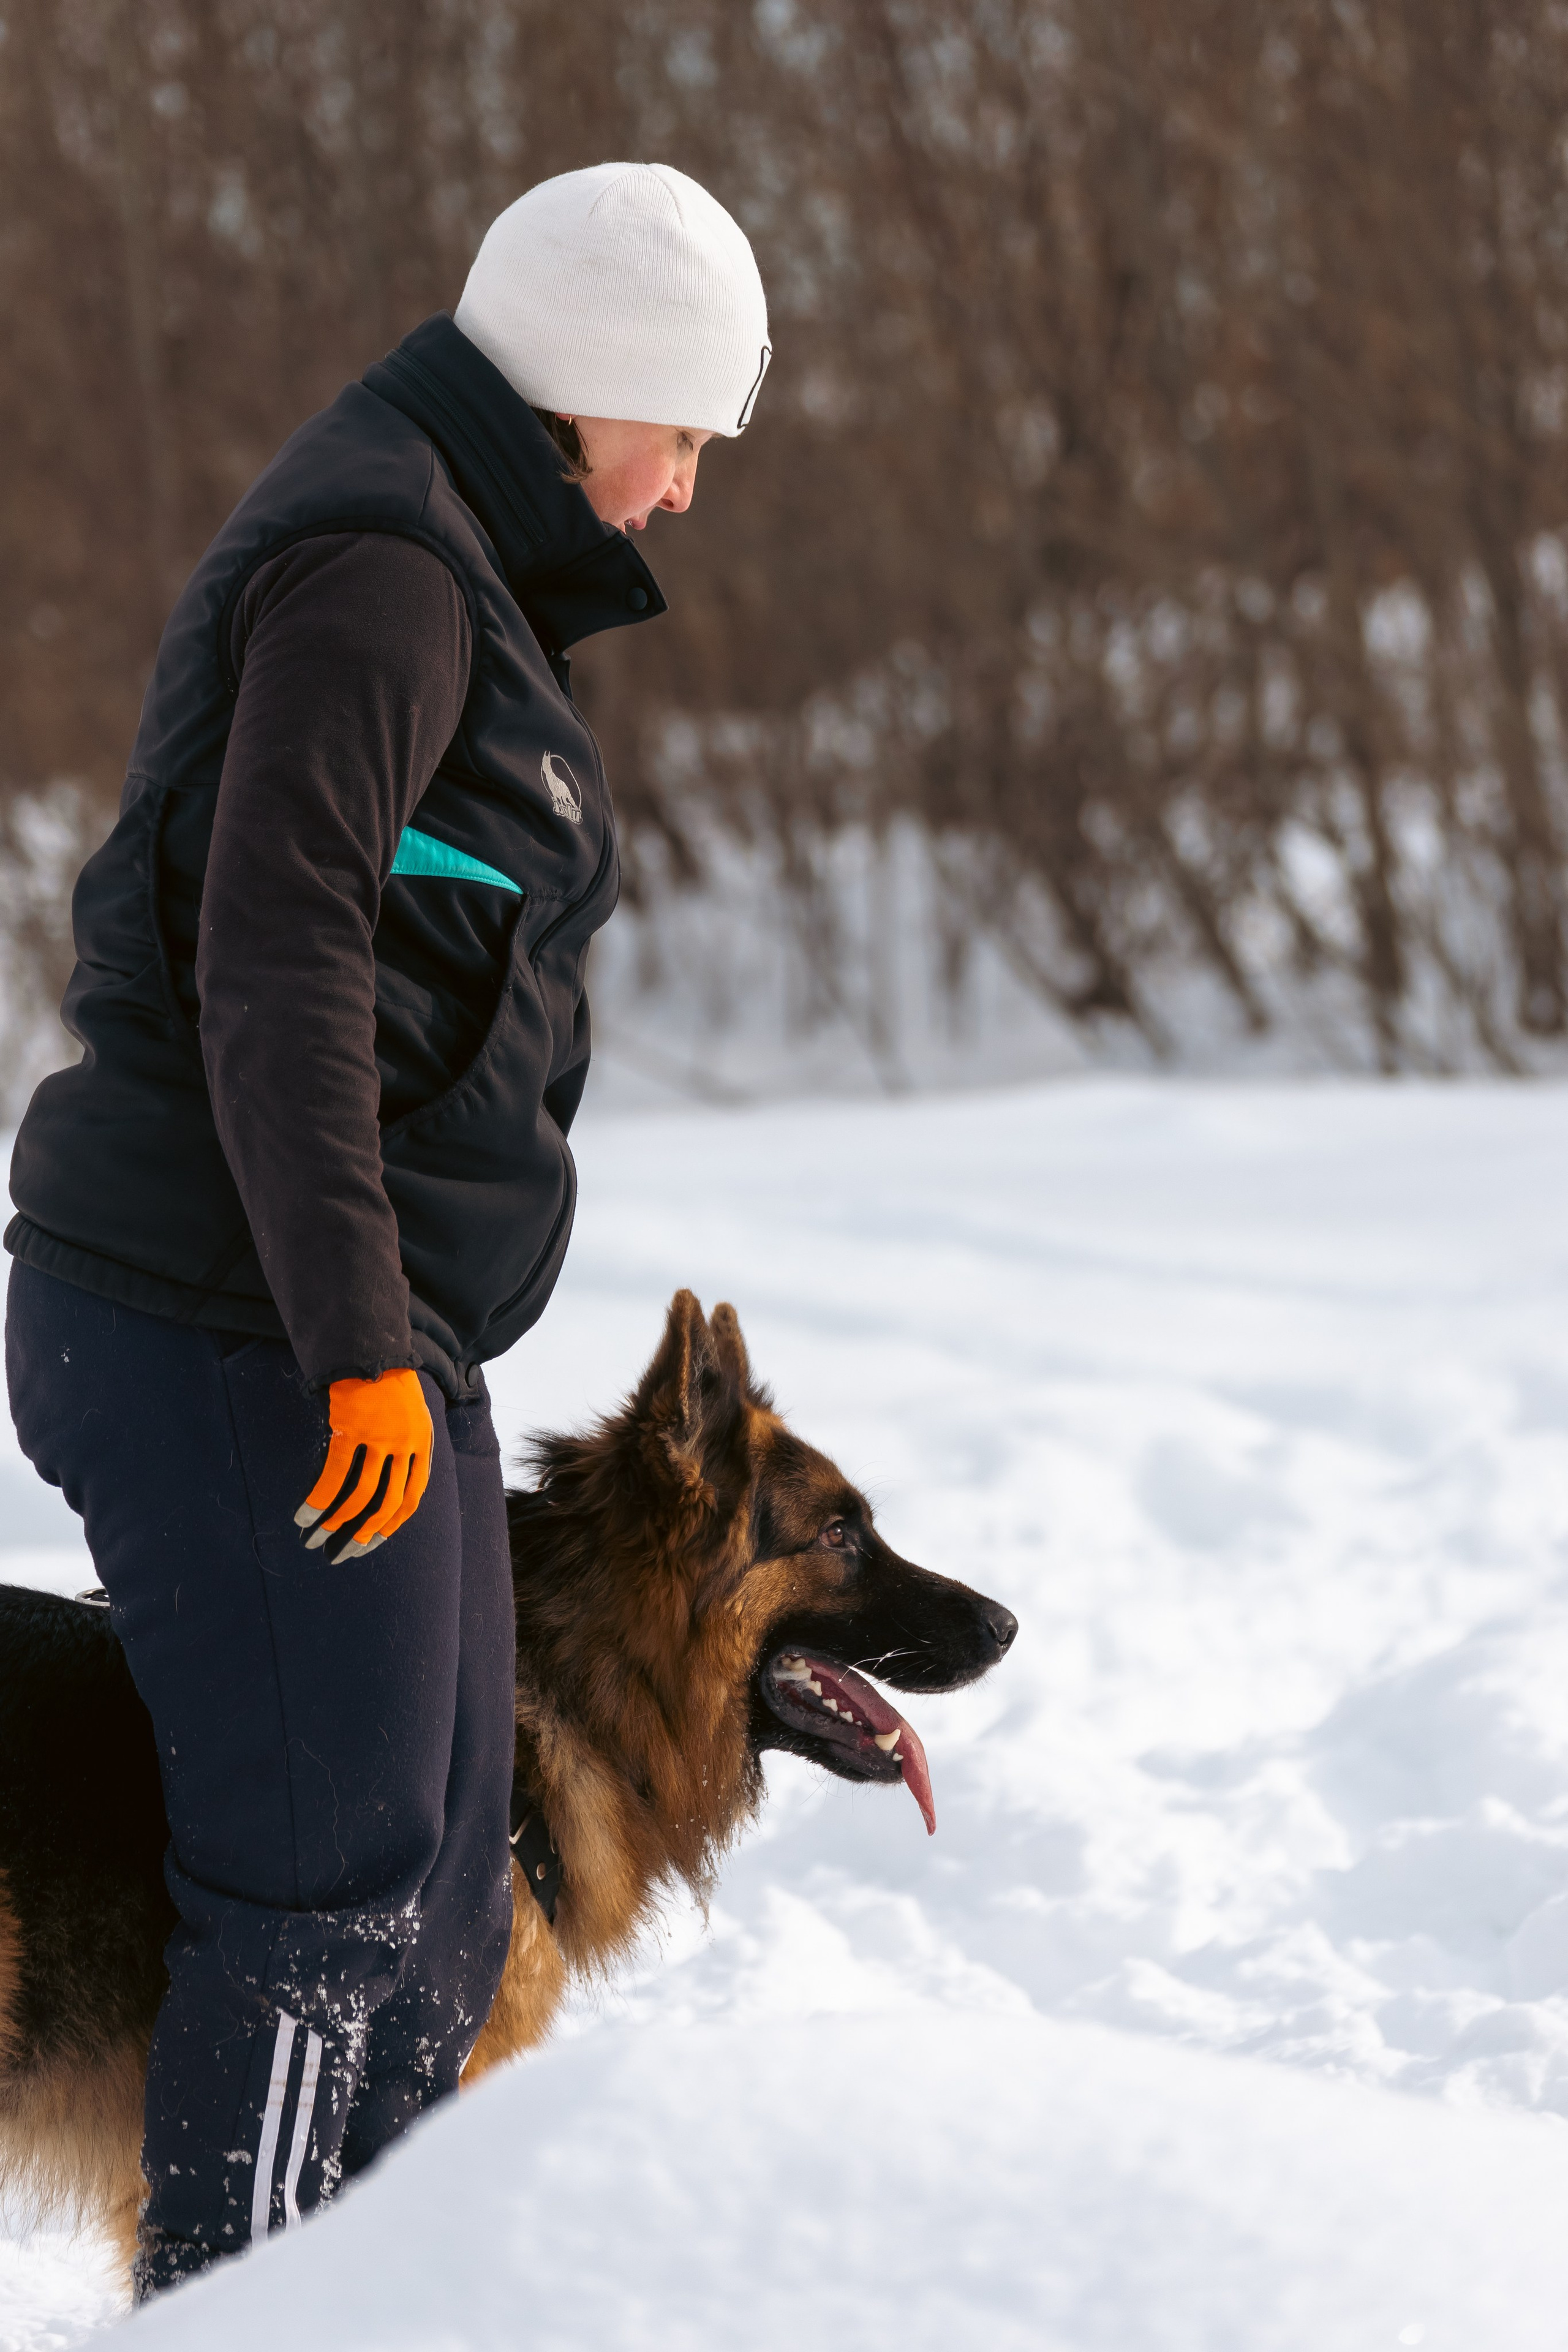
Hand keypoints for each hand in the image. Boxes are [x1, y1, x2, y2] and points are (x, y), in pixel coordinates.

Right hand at [294, 1368, 433, 1562]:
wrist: (372, 1351)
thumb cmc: (390, 1386)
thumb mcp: (415, 1419)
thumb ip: (409, 1451)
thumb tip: (394, 1487)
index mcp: (422, 1447)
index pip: (411, 1499)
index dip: (391, 1526)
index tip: (371, 1544)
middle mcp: (404, 1447)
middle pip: (386, 1503)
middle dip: (363, 1535)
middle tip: (342, 1554)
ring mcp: (378, 1440)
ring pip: (358, 1495)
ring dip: (334, 1523)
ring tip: (314, 1539)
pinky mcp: (350, 1431)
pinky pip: (332, 1476)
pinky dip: (317, 1500)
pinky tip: (303, 1515)